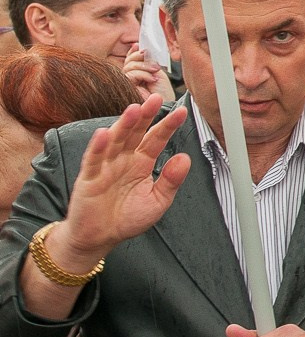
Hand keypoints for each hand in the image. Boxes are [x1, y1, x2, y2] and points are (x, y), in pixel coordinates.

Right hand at [60, 96, 191, 262]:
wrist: (99, 238)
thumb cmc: (126, 219)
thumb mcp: (157, 201)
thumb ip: (170, 180)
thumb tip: (185, 158)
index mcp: (141, 163)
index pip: (156, 139)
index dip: (167, 126)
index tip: (182, 111)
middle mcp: (123, 160)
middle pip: (135, 133)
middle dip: (146, 116)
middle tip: (156, 98)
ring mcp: (104, 167)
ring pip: (115, 141)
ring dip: (123, 125)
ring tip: (134, 110)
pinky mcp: (88, 179)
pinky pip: (93, 160)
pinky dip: (98, 147)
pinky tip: (104, 133)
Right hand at [122, 46, 165, 95]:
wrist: (166, 107)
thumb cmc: (163, 93)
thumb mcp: (156, 72)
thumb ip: (147, 61)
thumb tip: (139, 47)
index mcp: (137, 74)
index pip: (130, 60)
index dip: (133, 52)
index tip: (138, 45)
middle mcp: (129, 79)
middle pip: (128, 62)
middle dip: (139, 56)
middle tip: (151, 58)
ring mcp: (126, 85)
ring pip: (128, 67)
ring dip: (144, 65)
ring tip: (155, 71)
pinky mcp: (125, 90)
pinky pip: (130, 75)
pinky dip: (143, 74)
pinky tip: (152, 79)